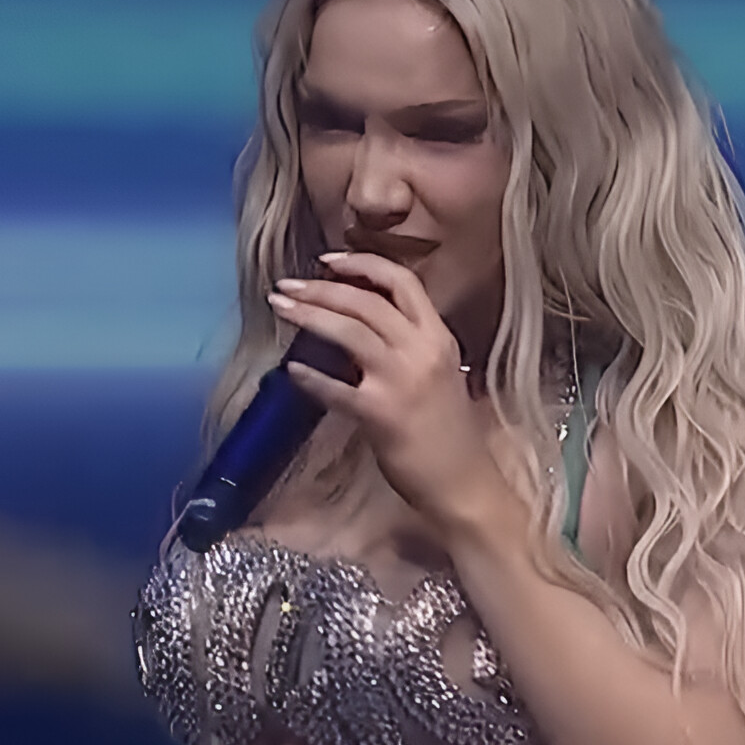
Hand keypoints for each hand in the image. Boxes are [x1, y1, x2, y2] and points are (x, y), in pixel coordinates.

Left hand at [268, 253, 504, 532]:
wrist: (464, 483)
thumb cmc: (450, 434)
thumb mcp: (440, 375)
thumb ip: (410, 347)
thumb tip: (362, 325)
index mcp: (439, 338)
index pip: (403, 282)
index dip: (362, 264)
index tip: (328, 261)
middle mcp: (422, 351)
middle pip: (365, 301)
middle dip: (321, 287)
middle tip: (287, 285)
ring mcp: (401, 381)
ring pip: (349, 330)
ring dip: (308, 314)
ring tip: (280, 307)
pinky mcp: (381, 414)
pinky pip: (335, 388)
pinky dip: (309, 378)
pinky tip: (291, 371)